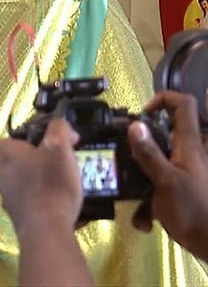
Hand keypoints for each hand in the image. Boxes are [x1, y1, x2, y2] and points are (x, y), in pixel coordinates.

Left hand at [0, 119, 81, 234]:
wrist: (47, 228)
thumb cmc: (51, 183)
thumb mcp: (59, 146)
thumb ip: (59, 129)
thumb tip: (63, 128)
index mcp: (6, 154)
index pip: (8, 140)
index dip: (26, 139)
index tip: (46, 143)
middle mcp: (1, 175)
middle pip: (16, 163)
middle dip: (36, 162)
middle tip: (58, 164)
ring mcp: (8, 198)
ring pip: (23, 184)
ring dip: (41, 182)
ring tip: (64, 184)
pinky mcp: (18, 216)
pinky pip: (32, 203)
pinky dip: (45, 201)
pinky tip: (63, 204)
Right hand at [129, 91, 207, 260]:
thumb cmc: (194, 210)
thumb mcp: (166, 181)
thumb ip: (149, 153)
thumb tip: (134, 124)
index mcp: (189, 145)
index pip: (184, 105)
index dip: (163, 99)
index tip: (142, 113)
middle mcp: (188, 154)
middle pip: (165, 132)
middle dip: (143, 142)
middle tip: (126, 153)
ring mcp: (184, 173)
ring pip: (157, 162)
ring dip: (141, 178)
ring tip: (131, 196)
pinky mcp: (179, 190)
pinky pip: (158, 188)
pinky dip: (148, 204)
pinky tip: (145, 220)